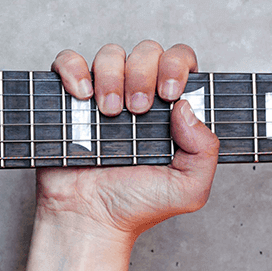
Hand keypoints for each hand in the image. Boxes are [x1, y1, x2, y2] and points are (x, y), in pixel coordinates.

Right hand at [37, 40, 219, 242]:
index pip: (180, 62)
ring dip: (112, 76)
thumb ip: (204, 150)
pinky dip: (74, 70)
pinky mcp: (66, 99)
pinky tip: (81, 96)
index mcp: (168, 110)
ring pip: (110, 53)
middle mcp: (136, 95)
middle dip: (143, 74)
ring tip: (109, 112)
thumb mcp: (189, 187)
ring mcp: (100, 95)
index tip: (169, 94)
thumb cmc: (135, 206)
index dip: (177, 66)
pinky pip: (66, 62)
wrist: (87, 219)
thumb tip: (186, 106)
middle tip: (137, 110)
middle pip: (147, 51)